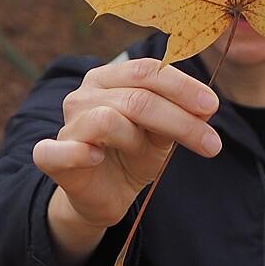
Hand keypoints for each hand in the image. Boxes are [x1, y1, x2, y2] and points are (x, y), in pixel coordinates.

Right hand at [32, 57, 221, 231]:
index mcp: (110, 78)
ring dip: (139, 140)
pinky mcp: (52, 156)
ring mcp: (67, 124)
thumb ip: (178, 114)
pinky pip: (59, 150)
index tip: (212, 107)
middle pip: (138, 97)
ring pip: (109, 119)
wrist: (105, 195)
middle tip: (211, 143)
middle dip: (180, 120)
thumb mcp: (162, 132)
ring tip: (149, 155)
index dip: (183, 86)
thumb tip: (207, 105)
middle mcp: (85, 94)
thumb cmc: (133, 153)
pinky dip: (79, 152)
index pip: (148, 70)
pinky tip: (97, 157)